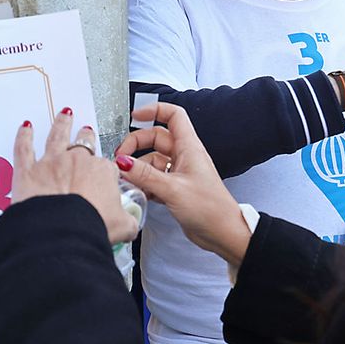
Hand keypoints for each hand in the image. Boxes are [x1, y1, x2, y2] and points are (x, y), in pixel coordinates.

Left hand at [11, 111, 138, 243]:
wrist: (61, 232)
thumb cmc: (90, 225)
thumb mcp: (122, 226)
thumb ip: (128, 220)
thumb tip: (130, 223)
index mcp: (102, 171)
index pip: (108, 167)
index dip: (106, 173)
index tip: (106, 180)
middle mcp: (77, 161)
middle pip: (84, 144)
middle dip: (86, 137)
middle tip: (87, 132)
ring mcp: (52, 163)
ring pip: (57, 136)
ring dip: (61, 124)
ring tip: (64, 115)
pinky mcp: (28, 170)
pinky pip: (24, 148)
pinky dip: (23, 136)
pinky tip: (24, 127)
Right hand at [113, 103, 251, 265]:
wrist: (223, 233)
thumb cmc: (210, 209)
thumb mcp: (173, 189)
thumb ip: (145, 175)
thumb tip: (123, 162)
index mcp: (189, 147)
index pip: (173, 116)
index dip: (154, 110)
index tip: (135, 115)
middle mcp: (184, 156)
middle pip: (156, 138)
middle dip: (136, 144)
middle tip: (121, 159)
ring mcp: (180, 172)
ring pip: (152, 160)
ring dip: (138, 168)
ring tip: (127, 179)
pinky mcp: (176, 188)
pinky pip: (154, 178)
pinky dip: (144, 183)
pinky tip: (138, 192)